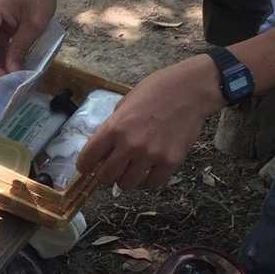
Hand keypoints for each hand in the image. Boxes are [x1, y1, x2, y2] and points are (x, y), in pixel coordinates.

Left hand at [77, 55, 224, 190]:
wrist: (190, 89)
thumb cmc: (156, 90)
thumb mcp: (125, 103)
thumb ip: (113, 126)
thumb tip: (103, 148)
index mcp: (114, 128)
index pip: (88, 158)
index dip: (84, 165)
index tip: (86, 168)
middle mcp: (130, 144)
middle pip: (106, 176)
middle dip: (105, 175)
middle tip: (111, 169)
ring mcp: (151, 155)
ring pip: (127, 184)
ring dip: (126, 179)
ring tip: (131, 170)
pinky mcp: (170, 162)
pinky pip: (152, 183)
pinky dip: (148, 180)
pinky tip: (149, 170)